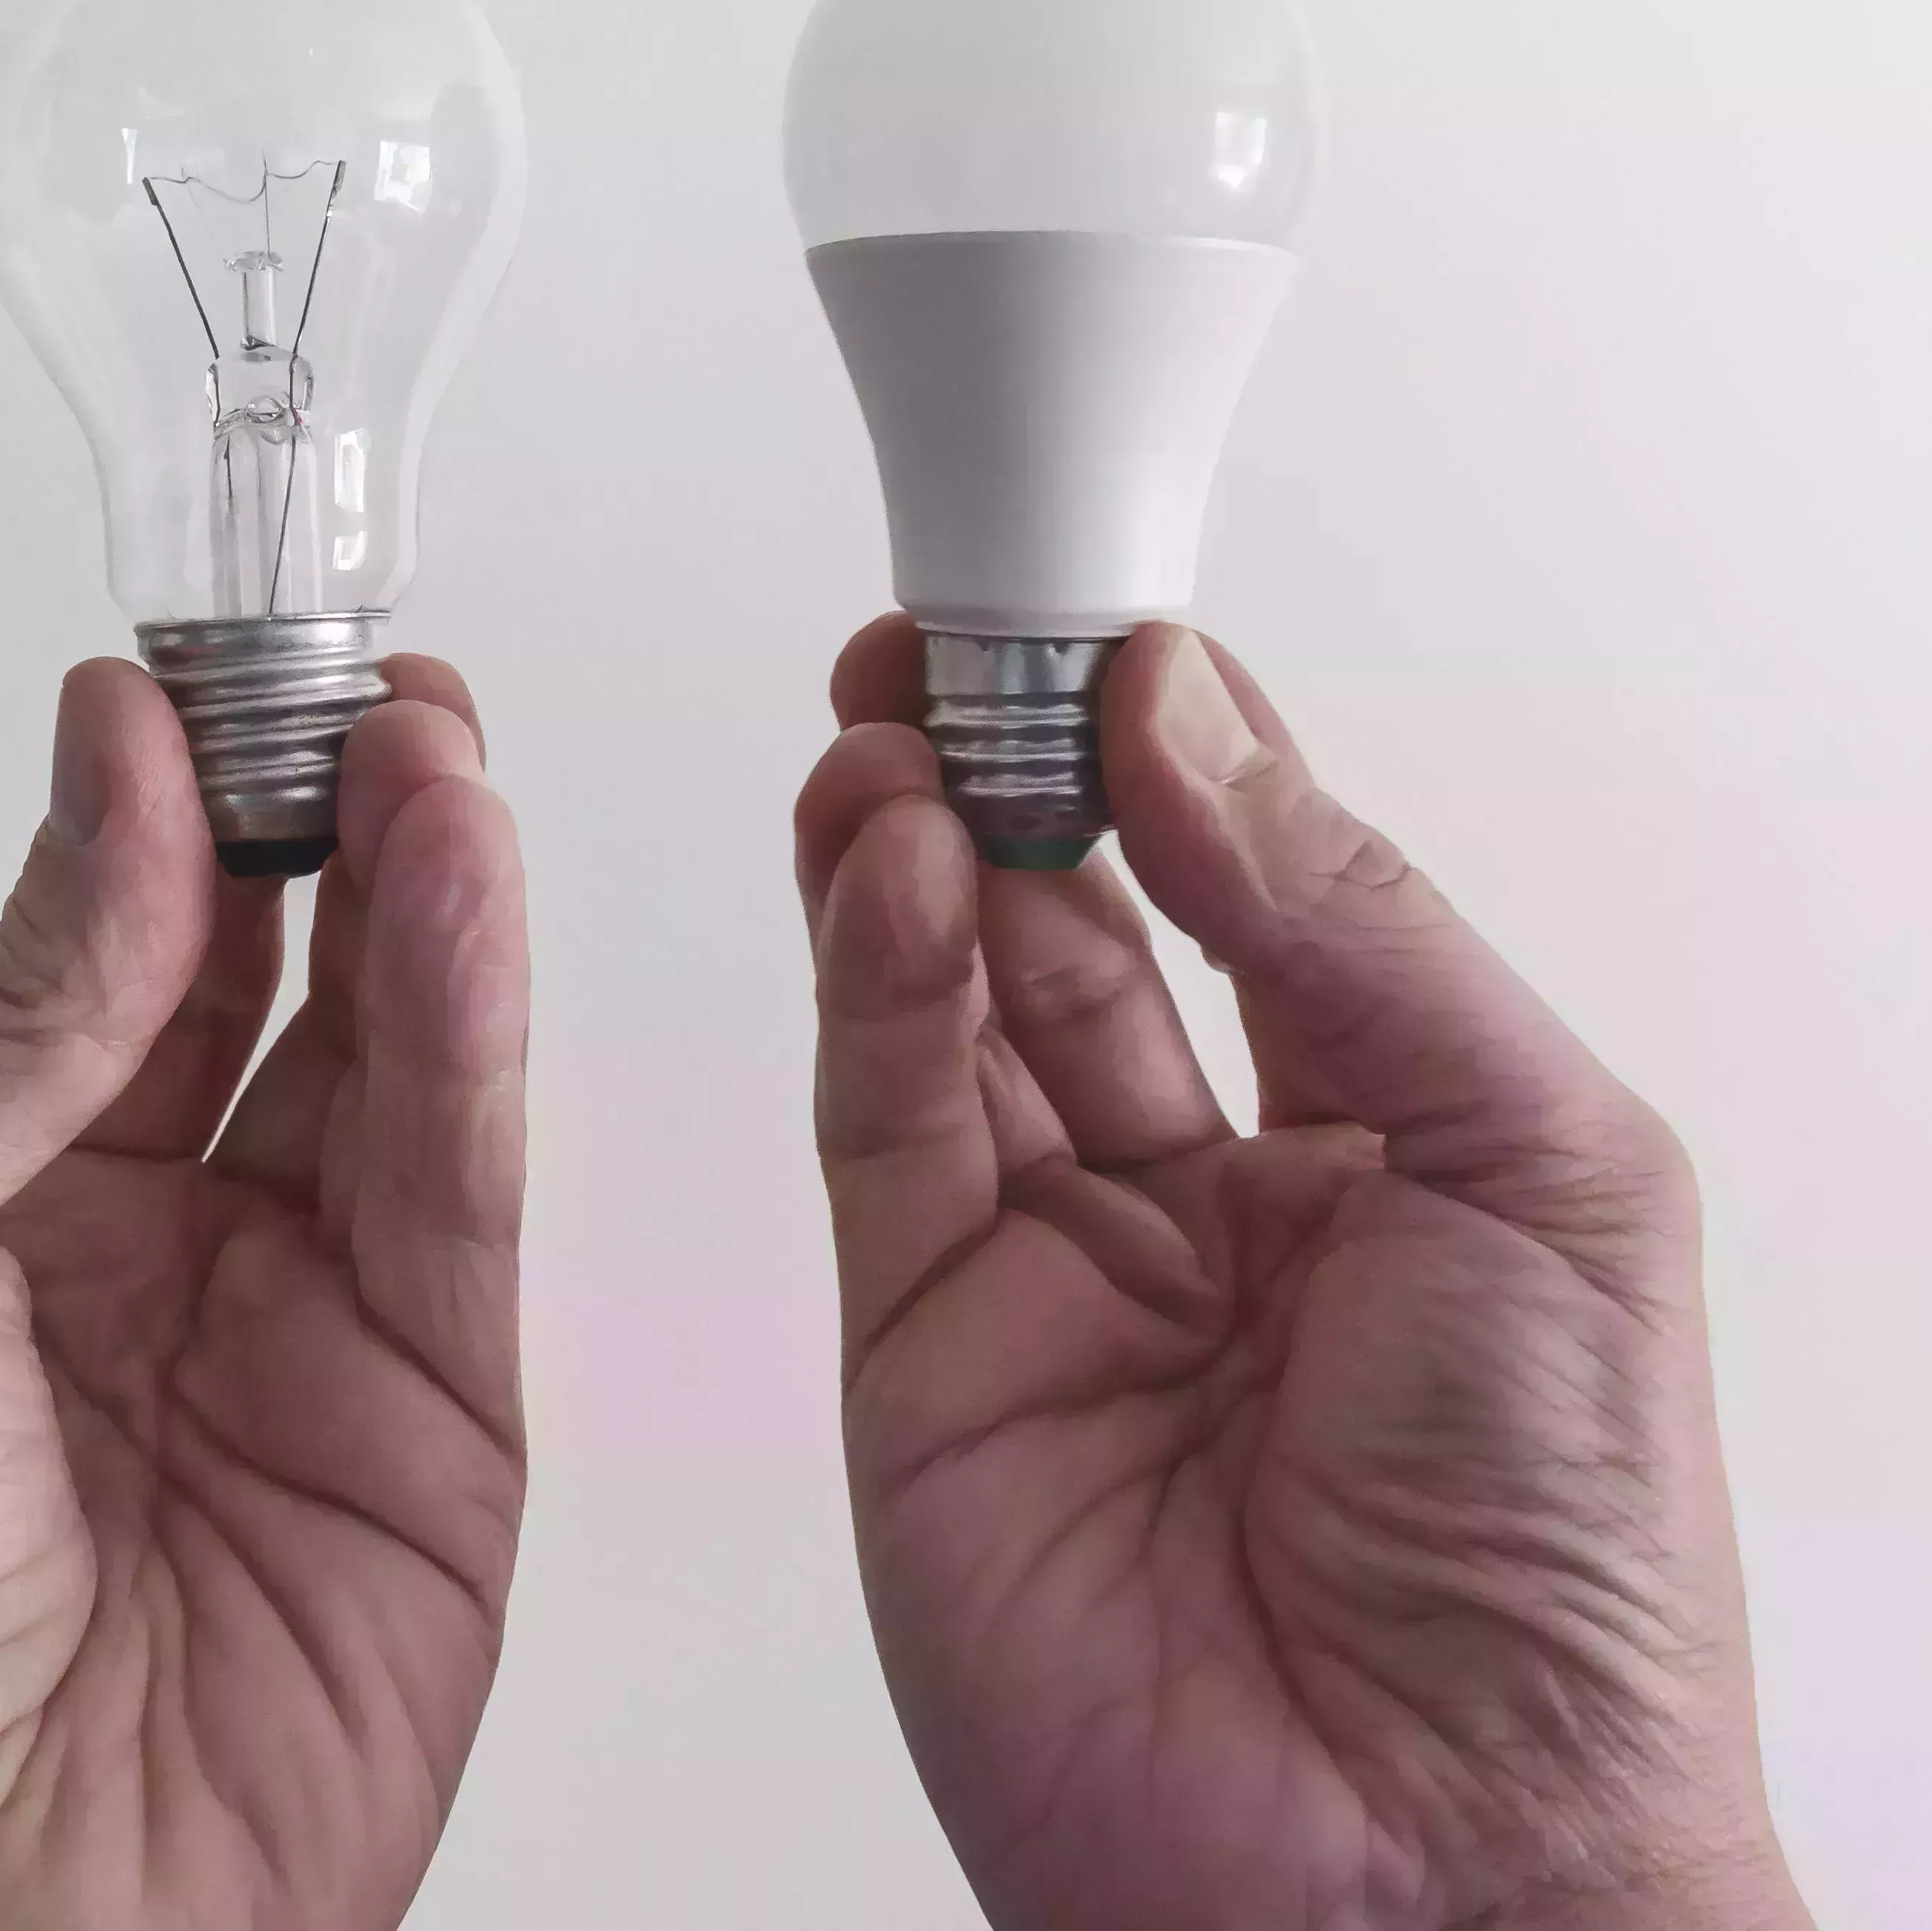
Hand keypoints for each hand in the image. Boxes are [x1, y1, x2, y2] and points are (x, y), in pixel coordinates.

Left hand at [0, 655, 526, 1930]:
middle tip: (355, 689)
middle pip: (280, 975)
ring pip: (392, 1050)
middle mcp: (160, 1237)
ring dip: (422, 885)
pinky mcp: (438, 1405)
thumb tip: (110, 765)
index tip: (209, 681)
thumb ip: (8, 1005)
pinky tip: (464, 882)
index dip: (174, 802)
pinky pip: (458, 1174)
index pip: (114, 945)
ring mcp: (308, 1317)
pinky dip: (474, 1017)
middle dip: (325, 818)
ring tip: (423, 750)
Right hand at [797, 616, 1808, 1930]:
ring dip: (920, 843)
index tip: (1110, 633)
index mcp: (1381, 1139)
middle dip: (1013, 770)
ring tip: (903, 727)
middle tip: (962, 644)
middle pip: (1077, 919)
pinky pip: (886, 1116)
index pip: (1248, 883)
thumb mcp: (1540, 1169)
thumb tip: (1192, 723)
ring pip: (951, 997)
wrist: (1432, 1887)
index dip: (1171, 747)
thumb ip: (1347, 928)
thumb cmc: (1565, 1572)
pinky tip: (894, 863)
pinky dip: (873, 975)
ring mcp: (1052, 1264)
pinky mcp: (924, 1341)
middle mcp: (1205, 1190)